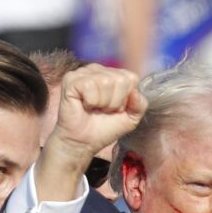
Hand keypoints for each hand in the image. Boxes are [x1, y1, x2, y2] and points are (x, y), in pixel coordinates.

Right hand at [35, 64, 146, 200]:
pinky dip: (90, 101)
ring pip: (106, 82)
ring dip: (102, 102)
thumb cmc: (104, 128)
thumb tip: (135, 92)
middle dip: (115, 102)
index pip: (131, 78)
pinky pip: (89, 85)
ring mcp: (84, 73)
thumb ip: (140, 105)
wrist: (83, 142)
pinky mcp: (71, 80)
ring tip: (94, 108)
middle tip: (103, 110)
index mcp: (113, 75)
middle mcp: (98, 70)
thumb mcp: (131, 118)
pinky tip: (84, 105)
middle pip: (120, 80)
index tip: (116, 109)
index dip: (126, 98)